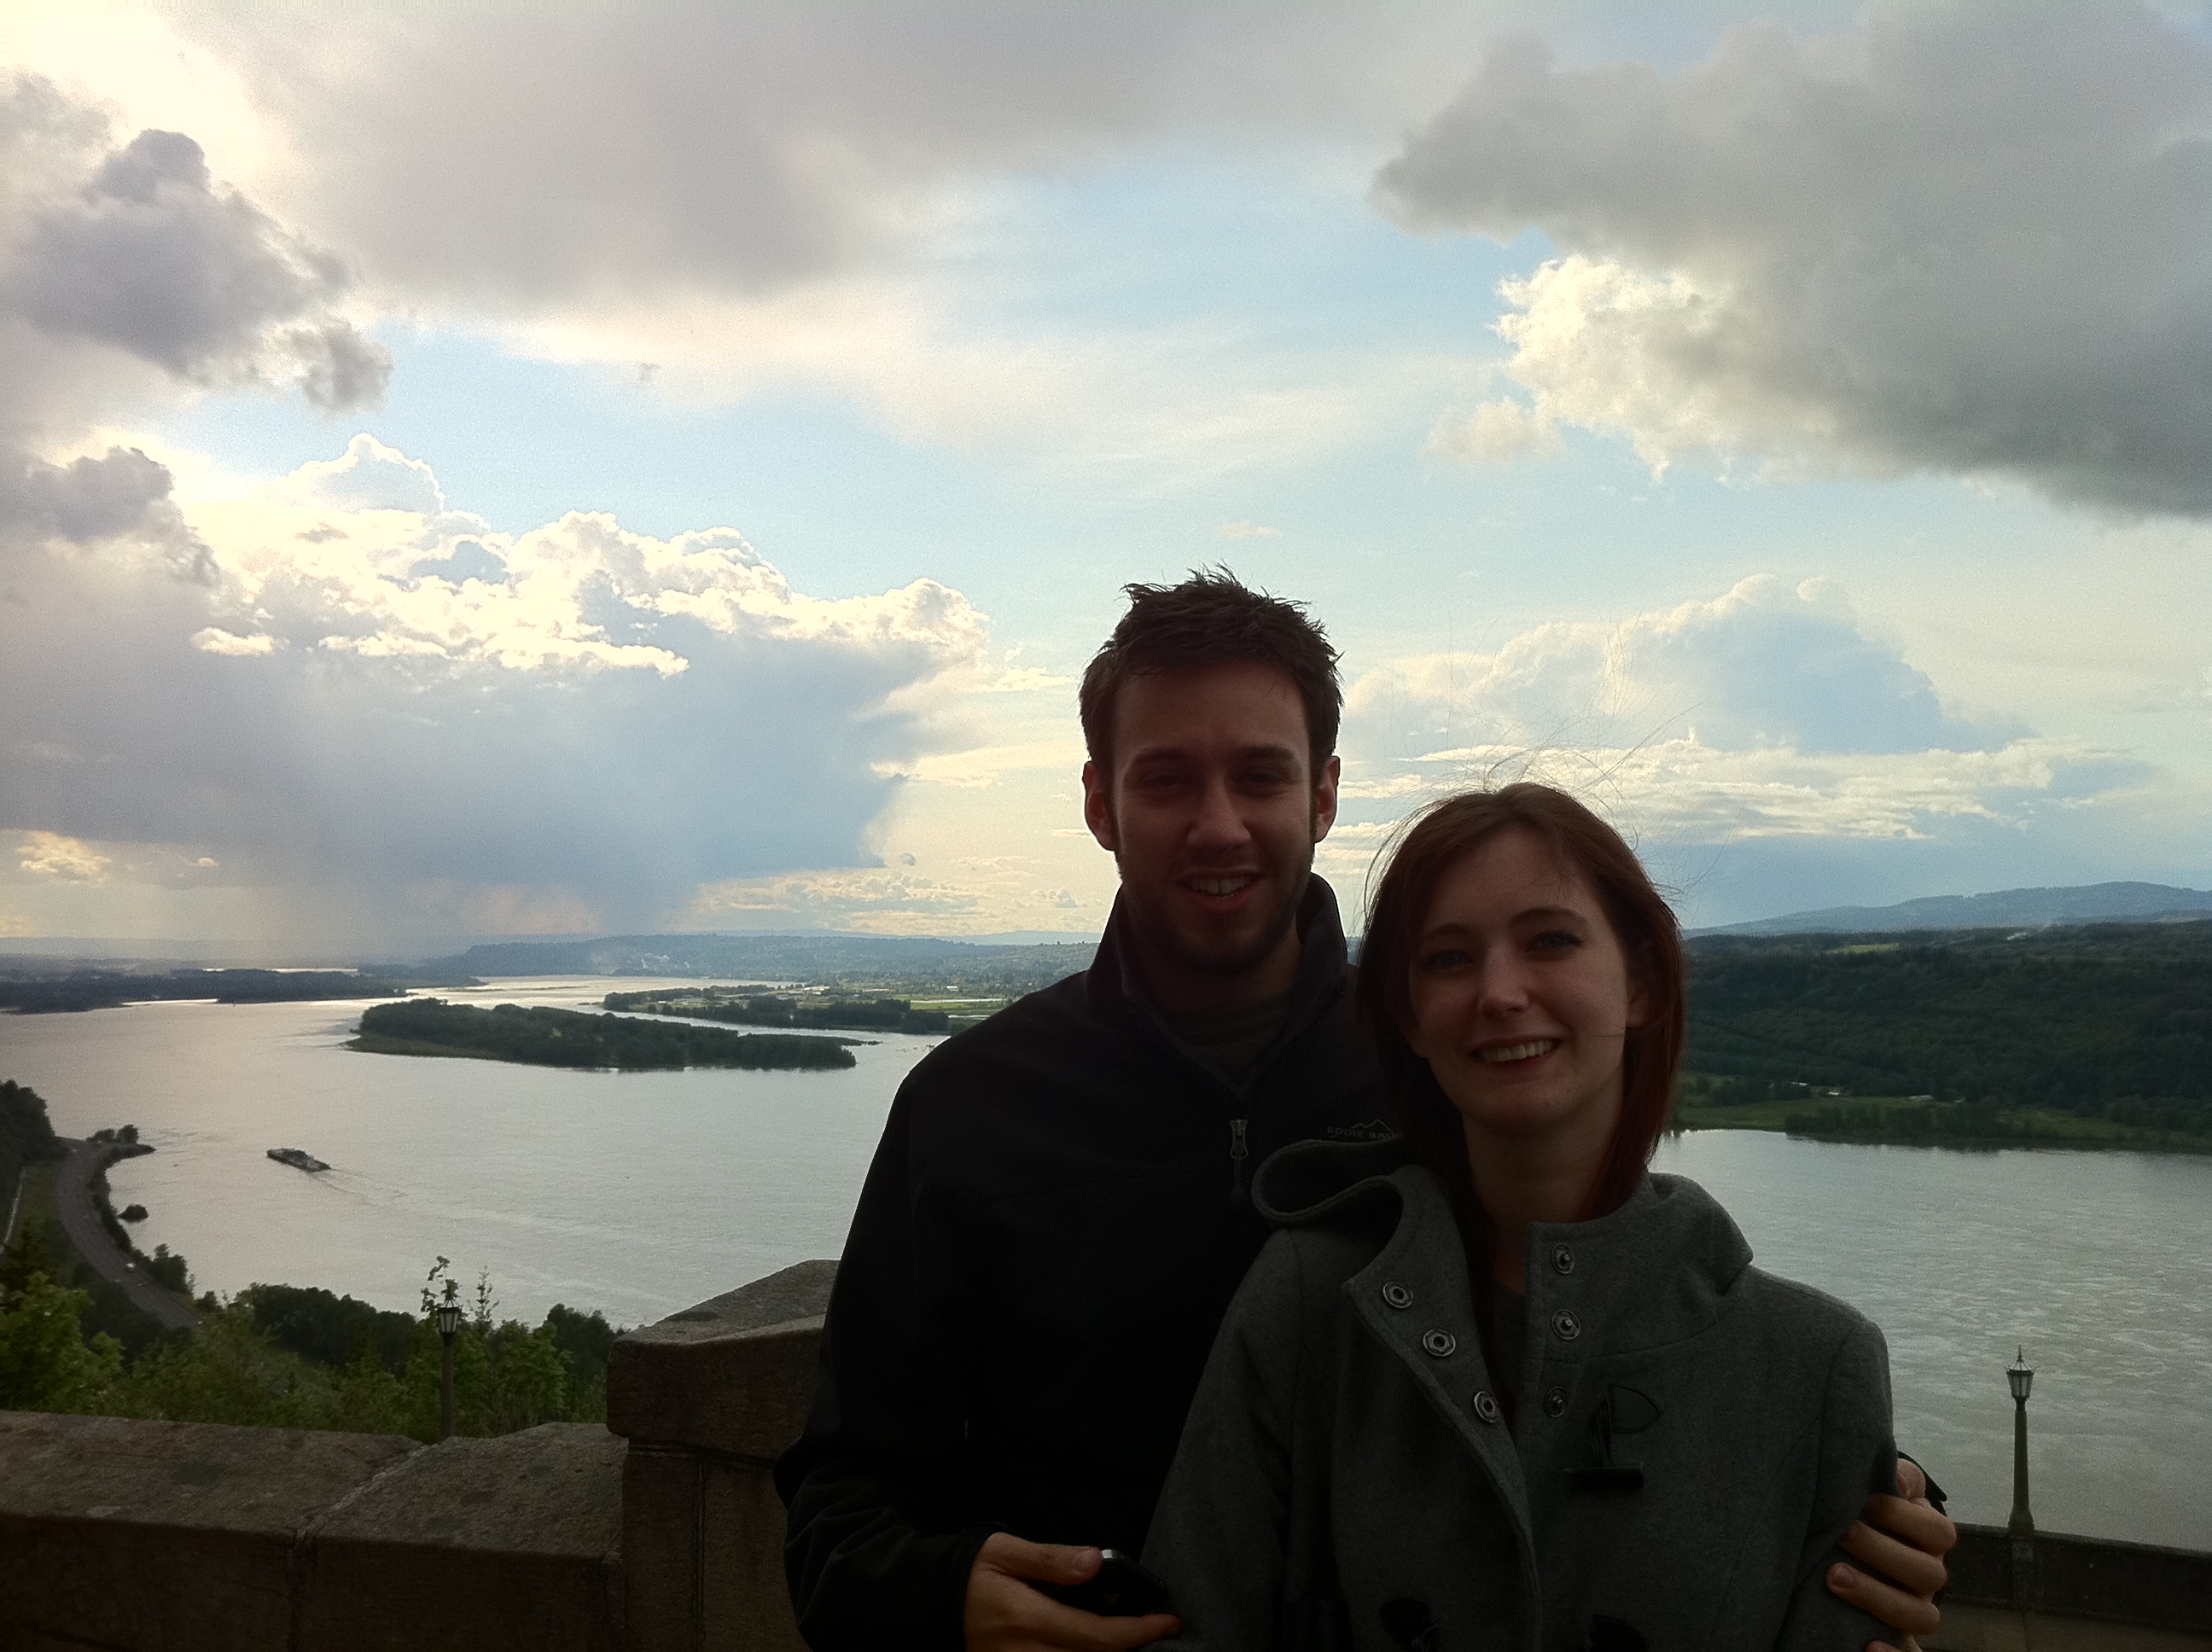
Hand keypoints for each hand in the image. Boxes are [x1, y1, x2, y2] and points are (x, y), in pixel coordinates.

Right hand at [964, 1533, 1180, 1651]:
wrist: (923, 1602)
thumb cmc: (964, 1571)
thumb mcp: (1003, 1551)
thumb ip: (1050, 1559)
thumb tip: (1094, 1562)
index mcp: (1027, 1619)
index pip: (1096, 1636)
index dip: (1138, 1632)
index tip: (1167, 1621)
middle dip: (1128, 1649)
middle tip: (1155, 1628)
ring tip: (1127, 1635)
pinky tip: (1093, 1644)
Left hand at [1824, 1459, 1956, 1651]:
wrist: (1855, 1540)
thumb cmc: (1870, 1509)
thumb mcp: (1883, 1486)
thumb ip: (1896, 1476)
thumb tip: (1898, 1481)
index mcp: (1931, 1540)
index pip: (1938, 1533)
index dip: (1905, 1517)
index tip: (1867, 1502)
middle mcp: (1929, 1577)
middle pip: (1927, 1574)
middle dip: (1882, 1552)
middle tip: (1842, 1534)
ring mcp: (1916, 1607)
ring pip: (1919, 1615)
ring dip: (1877, 1596)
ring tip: (1833, 1577)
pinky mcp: (1899, 1636)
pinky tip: (1867, 1646)